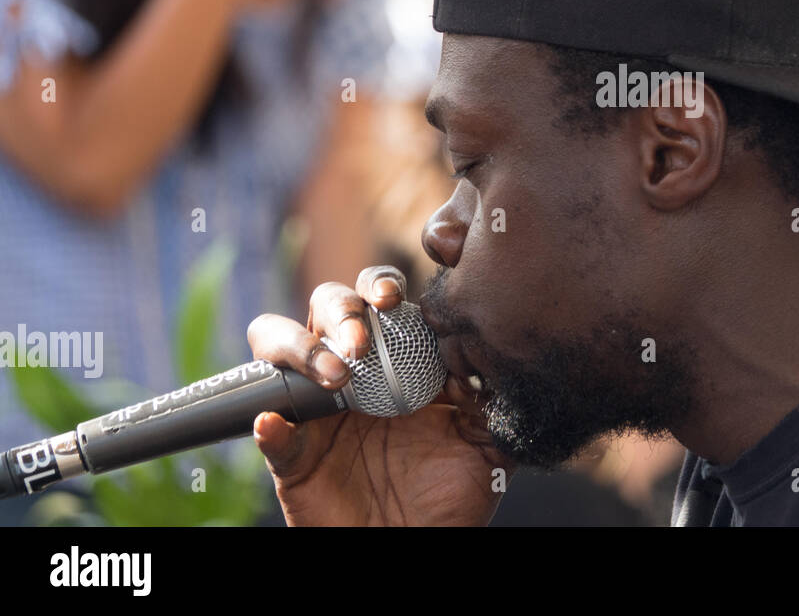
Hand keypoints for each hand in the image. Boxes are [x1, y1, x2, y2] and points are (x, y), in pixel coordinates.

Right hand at [247, 266, 513, 525]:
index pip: (379, 303)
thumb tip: (484, 360)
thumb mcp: (486, 446)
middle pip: (326, 305)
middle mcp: (352, 372)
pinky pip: (267, 429)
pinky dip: (268, 423)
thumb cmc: (449, 498)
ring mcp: (317, 408)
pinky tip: (275, 424)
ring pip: (279, 344)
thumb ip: (490, 402)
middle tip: (359, 340)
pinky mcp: (291, 452)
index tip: (392, 300)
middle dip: (340, 309)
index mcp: (398, 361)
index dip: (381, 289)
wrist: (415, 550)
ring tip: (335, 376)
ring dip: (301, 348)